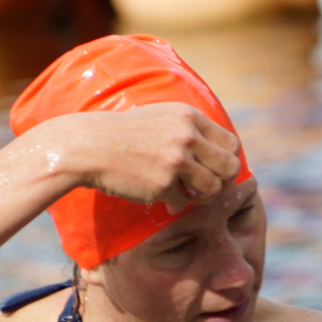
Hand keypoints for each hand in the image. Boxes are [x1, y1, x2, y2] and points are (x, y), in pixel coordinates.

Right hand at [63, 102, 242, 212]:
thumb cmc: (125, 134)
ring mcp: (176, 161)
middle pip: (230, 168)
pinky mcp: (163, 184)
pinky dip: (176, 205)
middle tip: (206, 188)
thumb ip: (190, 130)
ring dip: (203, 197)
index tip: (215, 170)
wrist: (91, 147)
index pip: (231, 144)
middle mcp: (187, 137)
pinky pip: (184, 202)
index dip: (227, 161)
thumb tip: (217, 153)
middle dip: (222, 182)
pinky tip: (164, 201)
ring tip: (187, 195)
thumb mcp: (162, 117)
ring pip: (213, 188)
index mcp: (190, 118)